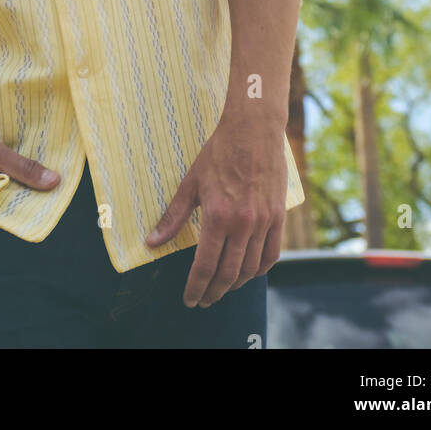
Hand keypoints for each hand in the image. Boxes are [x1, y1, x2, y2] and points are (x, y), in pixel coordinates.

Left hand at [144, 121, 286, 306]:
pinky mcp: (278, 217)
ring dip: (235, 284)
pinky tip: (248, 272)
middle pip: (228, 273)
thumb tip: (152, 242)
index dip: (196, 288)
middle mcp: (242, 224)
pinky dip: (259, 270)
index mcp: (217, 216)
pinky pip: (271, 255)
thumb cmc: (219, 153)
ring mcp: (263, 221)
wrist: (253, 130)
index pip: (205, 266)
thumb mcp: (191, 182)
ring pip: (250, 268)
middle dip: (214, 292)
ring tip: (223, 288)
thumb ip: (174, 216)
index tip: (190, 300)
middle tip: (204, 300)